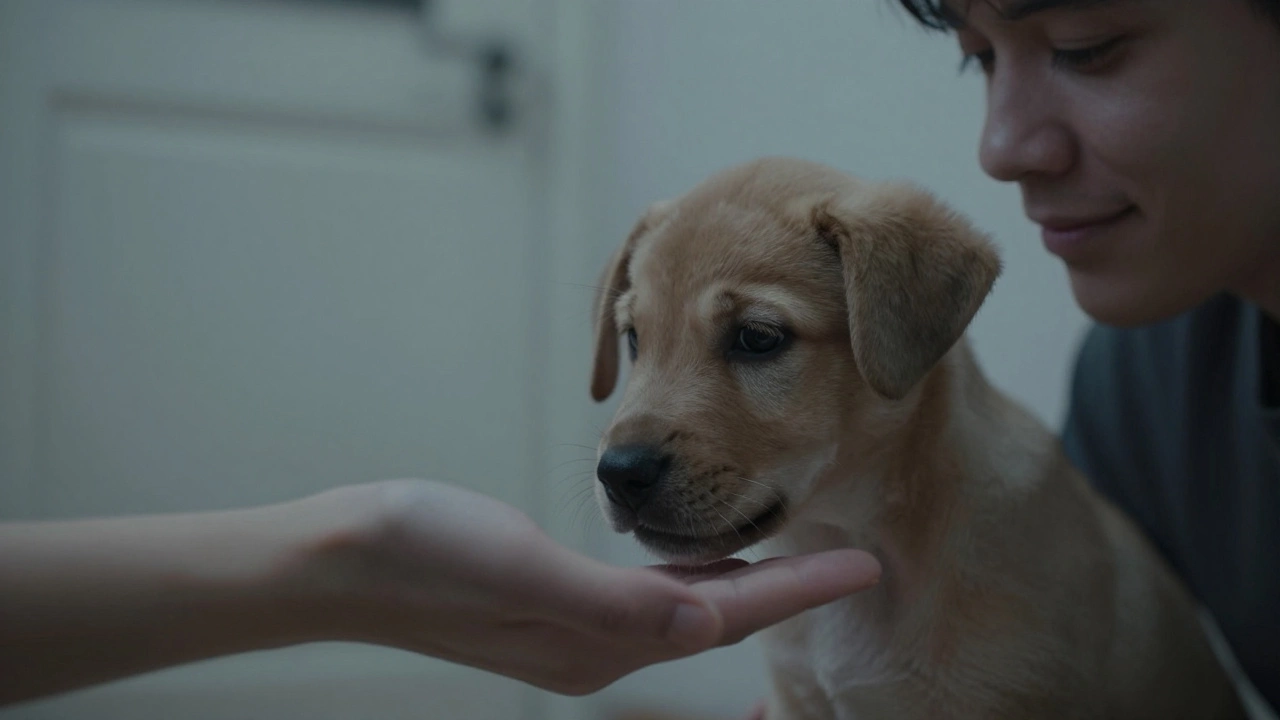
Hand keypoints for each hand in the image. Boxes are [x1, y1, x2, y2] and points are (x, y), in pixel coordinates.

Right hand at [297, 479, 880, 694]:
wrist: (338, 561)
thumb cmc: (420, 553)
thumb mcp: (517, 567)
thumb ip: (612, 600)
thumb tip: (706, 623)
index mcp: (600, 638)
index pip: (725, 616)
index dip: (798, 591)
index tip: (866, 566)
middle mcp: (597, 642)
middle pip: (718, 618)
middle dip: (787, 591)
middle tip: (849, 556)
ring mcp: (573, 627)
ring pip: (685, 606)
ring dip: (742, 581)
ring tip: (793, 549)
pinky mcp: (551, 603)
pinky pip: (647, 593)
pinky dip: (687, 572)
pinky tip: (697, 549)